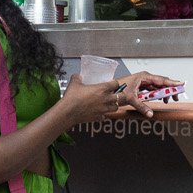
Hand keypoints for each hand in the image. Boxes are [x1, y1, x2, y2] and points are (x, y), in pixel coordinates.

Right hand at [61, 70, 179, 125]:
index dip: (117, 84)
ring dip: (115, 105)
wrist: (68, 113)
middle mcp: (107, 98)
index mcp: (103, 88)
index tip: (116, 84)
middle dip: (123, 95)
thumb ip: (79, 79)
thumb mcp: (75, 83)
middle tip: (123, 95)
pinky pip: (106, 115)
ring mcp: (105, 109)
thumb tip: (78, 75)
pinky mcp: (101, 117)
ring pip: (117, 106)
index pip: (116, 84)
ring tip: (109, 104)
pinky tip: (99, 113)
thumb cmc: (72, 98)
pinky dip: (104, 113)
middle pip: (122, 96)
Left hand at [114, 70, 181, 117]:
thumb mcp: (131, 98)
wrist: (110, 91)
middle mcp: (145, 78)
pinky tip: (160, 99)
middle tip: (176, 96)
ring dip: (163, 93)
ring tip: (168, 100)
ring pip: (157, 87)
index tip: (181, 84)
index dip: (172, 83)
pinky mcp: (141, 87)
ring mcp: (143, 82)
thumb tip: (150, 113)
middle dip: (170, 89)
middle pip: (161, 83)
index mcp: (144, 77)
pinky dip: (157, 94)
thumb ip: (142, 106)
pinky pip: (152, 90)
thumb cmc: (119, 89)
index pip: (161, 80)